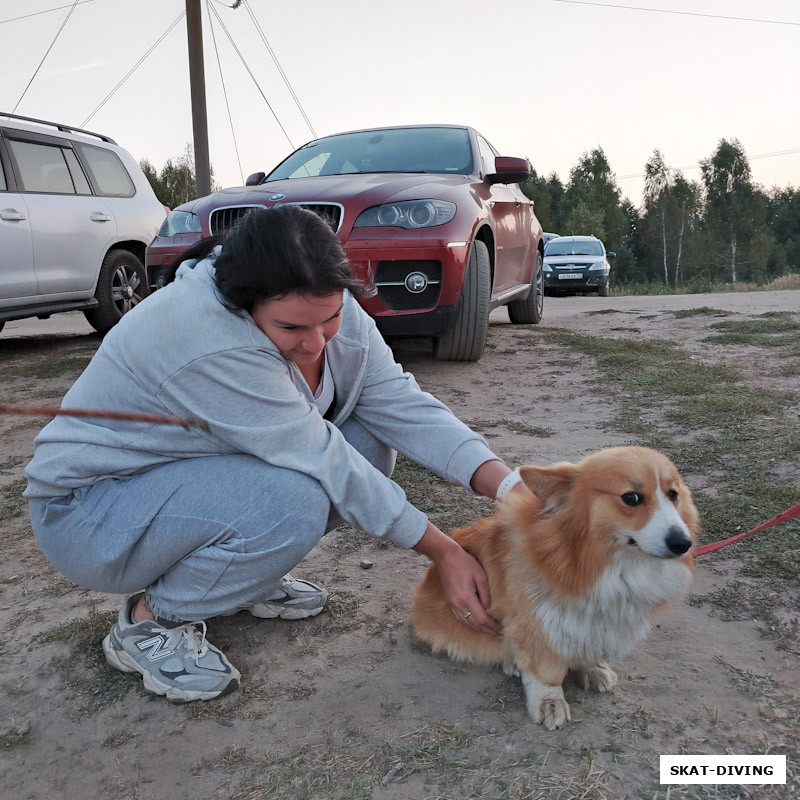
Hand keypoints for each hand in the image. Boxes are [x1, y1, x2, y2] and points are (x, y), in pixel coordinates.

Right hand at [413, 522, 501, 636]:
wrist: (446, 557)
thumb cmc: (465, 563)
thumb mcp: (480, 576)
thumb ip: (486, 594)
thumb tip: (490, 609)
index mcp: (466, 599)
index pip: (482, 619)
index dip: (492, 626)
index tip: (502, 629)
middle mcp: (458, 605)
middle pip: (475, 624)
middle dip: (488, 631)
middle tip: (499, 635)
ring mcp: (452, 604)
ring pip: (467, 623)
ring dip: (479, 629)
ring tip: (490, 632)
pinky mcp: (450, 601)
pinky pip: (461, 618)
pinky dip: (470, 623)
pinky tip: (476, 624)